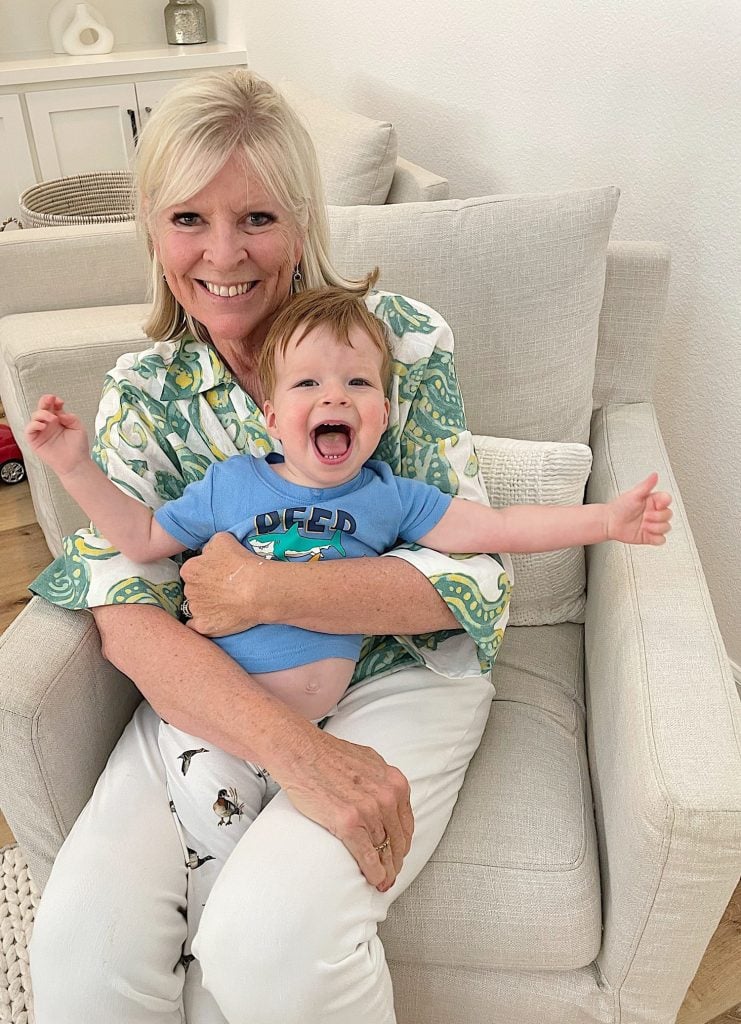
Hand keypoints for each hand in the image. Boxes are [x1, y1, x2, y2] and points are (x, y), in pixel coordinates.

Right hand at [25, 394, 88, 476]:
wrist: (75, 463)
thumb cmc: (78, 448)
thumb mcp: (79, 428)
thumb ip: (71, 418)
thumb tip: (60, 413)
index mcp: (59, 420)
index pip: (53, 406)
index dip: (54, 401)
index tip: (59, 401)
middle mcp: (49, 424)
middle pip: (42, 408)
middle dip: (45, 401)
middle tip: (50, 399)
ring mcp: (41, 432)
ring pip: (35, 416)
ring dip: (42, 414)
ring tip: (53, 419)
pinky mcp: (35, 440)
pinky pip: (29, 429)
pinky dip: (34, 425)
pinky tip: (43, 426)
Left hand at [180, 531, 271, 635]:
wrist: (257, 590)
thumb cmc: (242, 564)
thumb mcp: (222, 540)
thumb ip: (209, 546)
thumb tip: (208, 552)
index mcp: (190, 569)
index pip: (193, 570)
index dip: (206, 572)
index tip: (219, 574)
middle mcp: (189, 590)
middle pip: (194, 589)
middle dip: (205, 589)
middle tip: (225, 588)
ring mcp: (195, 610)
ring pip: (196, 607)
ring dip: (206, 606)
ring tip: (227, 604)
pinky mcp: (204, 627)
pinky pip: (196, 627)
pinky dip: (204, 623)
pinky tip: (216, 619)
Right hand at [276, 726, 413, 891]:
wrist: (300, 752)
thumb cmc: (328, 755)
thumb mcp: (369, 762)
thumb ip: (382, 782)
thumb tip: (387, 800)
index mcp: (394, 782)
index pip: (406, 823)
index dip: (403, 844)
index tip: (398, 854)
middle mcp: (386, 797)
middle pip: (398, 840)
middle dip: (395, 861)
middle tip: (391, 874)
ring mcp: (368, 810)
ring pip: (383, 850)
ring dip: (385, 870)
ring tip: (382, 881)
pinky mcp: (348, 823)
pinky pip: (367, 856)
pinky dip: (373, 872)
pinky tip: (373, 880)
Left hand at [606, 472, 672, 544]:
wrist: (609, 523)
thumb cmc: (619, 507)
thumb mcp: (633, 494)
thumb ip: (646, 485)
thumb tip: (655, 475)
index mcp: (652, 501)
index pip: (667, 500)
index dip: (664, 503)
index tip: (656, 504)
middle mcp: (654, 512)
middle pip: (669, 514)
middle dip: (657, 517)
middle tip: (645, 516)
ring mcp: (653, 524)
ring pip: (667, 527)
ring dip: (655, 527)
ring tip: (643, 525)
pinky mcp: (650, 536)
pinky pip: (661, 539)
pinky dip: (656, 538)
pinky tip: (646, 533)